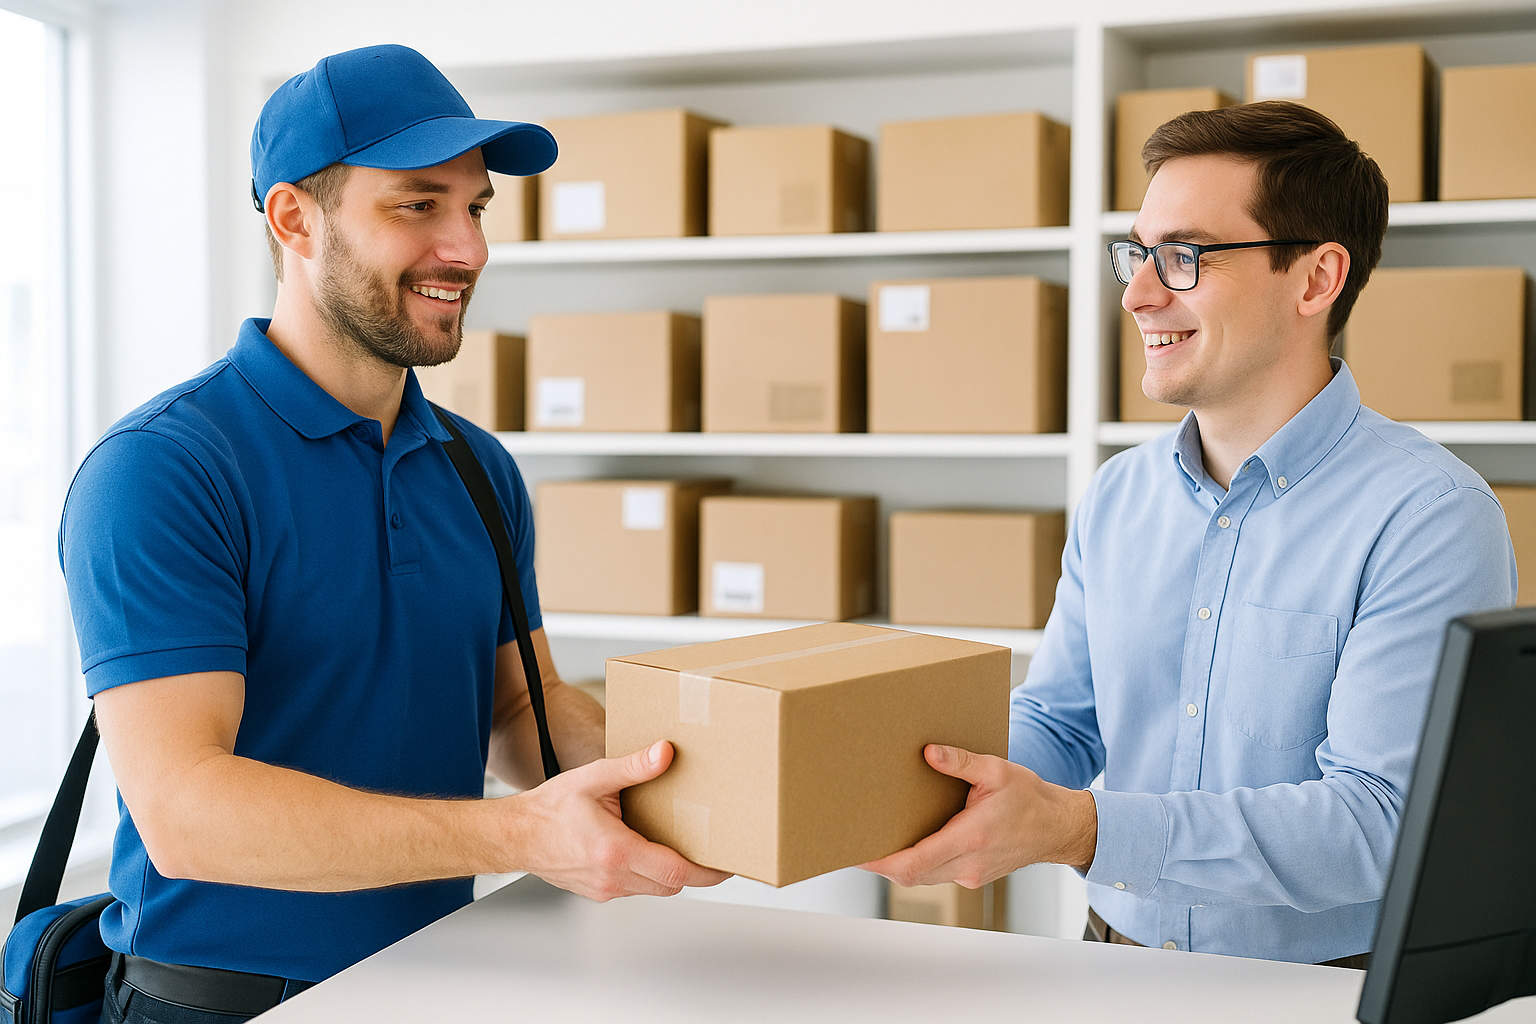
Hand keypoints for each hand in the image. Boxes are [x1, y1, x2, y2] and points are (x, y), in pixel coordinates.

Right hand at [509, 740, 731, 900]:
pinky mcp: (599, 892)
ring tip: (686, 847)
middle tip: (715, 852)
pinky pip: (636, 888)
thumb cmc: (549, 809)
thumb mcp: (593, 778)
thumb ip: (632, 767)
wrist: (515, 835)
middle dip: (696, 872)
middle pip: (671, 885)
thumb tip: (665, 752)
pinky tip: (650, 849)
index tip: (728, 864)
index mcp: (615, 851)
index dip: (707, 872)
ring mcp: (605, 889)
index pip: (676, 872)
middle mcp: (612, 878)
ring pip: (655, 889)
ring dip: (671, 873)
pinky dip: (650, 874)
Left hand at [860, 744, 1097, 887]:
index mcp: (971, 838)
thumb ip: (961, 762)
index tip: (858, 854)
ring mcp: (971, 875)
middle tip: (854, 845)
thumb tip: (929, 752)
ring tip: (874, 843)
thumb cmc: (1030, 799)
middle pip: (911, 875)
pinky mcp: (973, 876)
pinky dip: (917, 864)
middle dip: (880, 864)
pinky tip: (907, 844)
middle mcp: (968, 864)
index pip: (914, 862)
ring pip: (922, 878)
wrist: (1058, 828)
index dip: (882, 862)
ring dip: (898, 864)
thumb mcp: (997, 771)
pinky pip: (936, 875)